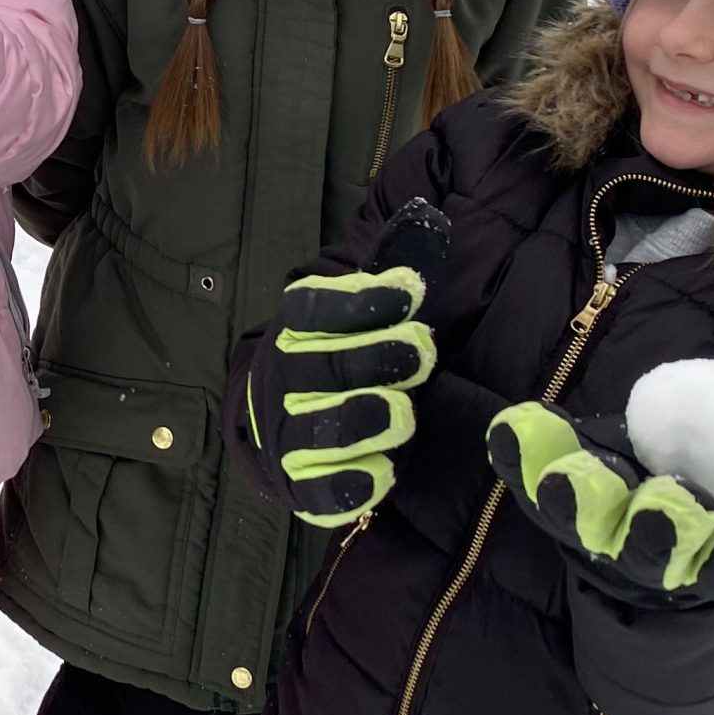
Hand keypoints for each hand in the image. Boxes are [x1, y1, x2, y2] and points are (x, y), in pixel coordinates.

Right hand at [245, 267, 437, 527]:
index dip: (359, 300)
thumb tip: (429, 221)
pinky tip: (381, 470)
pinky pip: (318, 493)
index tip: (409, 292)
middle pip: (320, 368)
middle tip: (421, 350)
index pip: (312, 308)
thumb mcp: (365, 309)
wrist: (290, 423)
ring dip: (359, 418)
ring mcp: (289, 438)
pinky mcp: (304, 488)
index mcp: (296, 329)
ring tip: (401, 412)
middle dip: (373, 356)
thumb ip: (393, 273)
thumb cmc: (345, 354)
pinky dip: (347, 485)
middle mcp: (283, 381)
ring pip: (315, 431)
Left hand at [486, 385, 713, 605]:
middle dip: (662, 529)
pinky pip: (535, 481)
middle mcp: (660, 551)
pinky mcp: (555, 500)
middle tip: (667, 503)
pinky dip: (526, 457)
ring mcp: (602, 531)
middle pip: (658, 549)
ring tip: (577, 475)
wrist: (660, 540)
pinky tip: (514, 428)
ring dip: (584, 500)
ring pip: (592, 524)